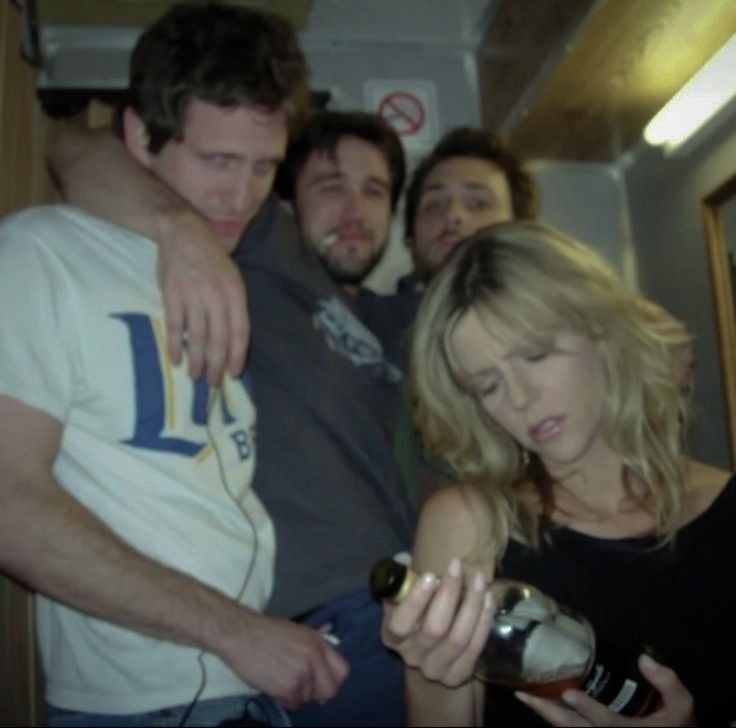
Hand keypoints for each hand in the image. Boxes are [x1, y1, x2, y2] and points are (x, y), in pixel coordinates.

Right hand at [157, 211, 248, 385]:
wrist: (184, 232)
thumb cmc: (212, 258)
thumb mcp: (233, 278)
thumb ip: (234, 306)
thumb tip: (233, 340)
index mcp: (235, 293)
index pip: (240, 331)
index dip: (237, 355)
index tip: (233, 374)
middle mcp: (216, 296)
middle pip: (218, 338)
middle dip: (216, 364)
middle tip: (213, 383)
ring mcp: (193, 296)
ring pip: (197, 336)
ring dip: (197, 360)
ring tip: (196, 376)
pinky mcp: (171, 294)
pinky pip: (175, 326)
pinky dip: (175, 345)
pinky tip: (175, 360)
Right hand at [224, 612, 349, 710]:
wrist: (242, 636)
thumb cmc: (268, 631)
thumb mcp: (299, 632)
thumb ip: (315, 647)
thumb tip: (326, 664)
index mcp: (318, 643)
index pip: (343, 671)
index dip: (334, 678)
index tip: (324, 680)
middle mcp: (314, 659)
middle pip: (330, 690)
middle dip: (319, 692)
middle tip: (306, 688)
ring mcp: (302, 675)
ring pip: (310, 699)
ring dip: (299, 695)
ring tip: (284, 680)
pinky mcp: (287, 688)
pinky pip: (294, 704)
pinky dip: (286, 700)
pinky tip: (276, 686)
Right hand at [381, 557, 494, 686]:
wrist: (431, 647)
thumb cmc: (416, 610)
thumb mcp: (403, 596)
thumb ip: (404, 581)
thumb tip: (405, 561)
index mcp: (392, 636)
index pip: (400, 624)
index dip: (415, 601)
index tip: (430, 575)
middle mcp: (412, 656)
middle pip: (434, 629)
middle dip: (449, 594)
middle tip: (458, 567)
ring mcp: (436, 669)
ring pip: (458, 638)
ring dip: (472, 605)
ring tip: (478, 579)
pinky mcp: (458, 675)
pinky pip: (475, 647)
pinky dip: (484, 621)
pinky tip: (488, 599)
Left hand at [515, 653, 695, 725]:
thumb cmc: (674, 727)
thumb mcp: (681, 708)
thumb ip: (668, 683)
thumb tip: (644, 659)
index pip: (606, 723)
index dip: (588, 710)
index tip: (568, 694)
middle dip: (549, 713)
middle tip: (525, 696)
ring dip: (545, 715)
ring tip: (523, 695)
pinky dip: (553, 719)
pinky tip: (537, 702)